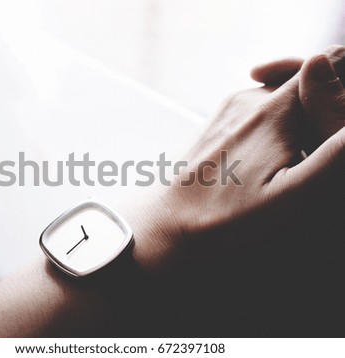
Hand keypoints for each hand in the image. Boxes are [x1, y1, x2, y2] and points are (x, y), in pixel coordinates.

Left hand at [128, 46, 344, 274]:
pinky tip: (265, 161)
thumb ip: (333, 157)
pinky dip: (274, 126)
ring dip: (298, 117)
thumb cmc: (224, 218)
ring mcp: (228, 109)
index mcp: (275, 111)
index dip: (343, 91)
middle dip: (323, 106)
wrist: (165, 222)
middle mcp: (249, 98)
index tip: (339, 122)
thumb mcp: (290, 197)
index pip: (330, 65)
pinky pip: (257, 110)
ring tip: (292, 161)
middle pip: (304, 80)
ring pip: (281, 96)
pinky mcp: (216, 122)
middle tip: (316, 150)